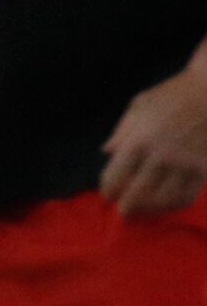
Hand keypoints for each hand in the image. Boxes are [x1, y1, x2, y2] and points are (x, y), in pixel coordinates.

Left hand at [102, 64, 206, 218]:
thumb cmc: (176, 94)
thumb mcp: (141, 104)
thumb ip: (123, 130)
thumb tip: (108, 151)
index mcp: (139, 139)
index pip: (115, 176)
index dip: (109, 190)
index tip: (109, 195)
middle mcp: (161, 156)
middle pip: (137, 194)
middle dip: (127, 206)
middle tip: (124, 211)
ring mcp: (186, 164)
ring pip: (163, 200)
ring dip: (151, 209)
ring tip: (145, 209)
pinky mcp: (205, 169)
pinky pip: (188, 196)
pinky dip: (175, 204)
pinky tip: (168, 203)